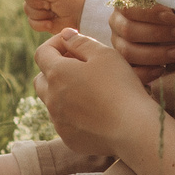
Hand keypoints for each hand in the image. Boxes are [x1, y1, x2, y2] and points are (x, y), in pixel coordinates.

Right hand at [18, 0, 88, 34]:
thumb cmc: (73, 0)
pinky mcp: (42, 18)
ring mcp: (41, 5)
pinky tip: (51, 23)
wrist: (82, 18)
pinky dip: (40, 24)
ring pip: (27, 9)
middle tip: (50, 4)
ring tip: (53, 13)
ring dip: (40, 13)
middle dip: (37, 2)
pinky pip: (31, 22)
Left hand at [32, 30, 151, 156]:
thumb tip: (66, 36)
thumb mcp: (105, 55)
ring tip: (90, 89)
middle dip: (54, 69)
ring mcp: (58, 121)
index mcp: (57, 74)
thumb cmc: (121, 87)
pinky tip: (95, 111)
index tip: (73, 42)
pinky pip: (63, 121)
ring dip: (63, 91)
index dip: (56, 43)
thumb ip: (81, 42)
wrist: (134, 130)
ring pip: (51, 101)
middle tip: (79, 66)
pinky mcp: (68, 138)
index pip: (42, 53)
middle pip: (41, 79)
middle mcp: (51, 99)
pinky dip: (73, 113)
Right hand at [111, 1, 174, 82]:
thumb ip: (167, 3)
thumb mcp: (165, 3)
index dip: (152, 14)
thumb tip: (174, 12)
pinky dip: (145, 73)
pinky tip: (162, 69)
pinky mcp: (123, 64)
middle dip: (158, 34)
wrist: (162, 28)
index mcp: (123, 6)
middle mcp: (116, 25)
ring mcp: (117, 45)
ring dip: (156, 54)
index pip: (131, 8)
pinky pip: (129, 72)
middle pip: (129, 31)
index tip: (173, 18)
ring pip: (128, 52)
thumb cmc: (166, 12)